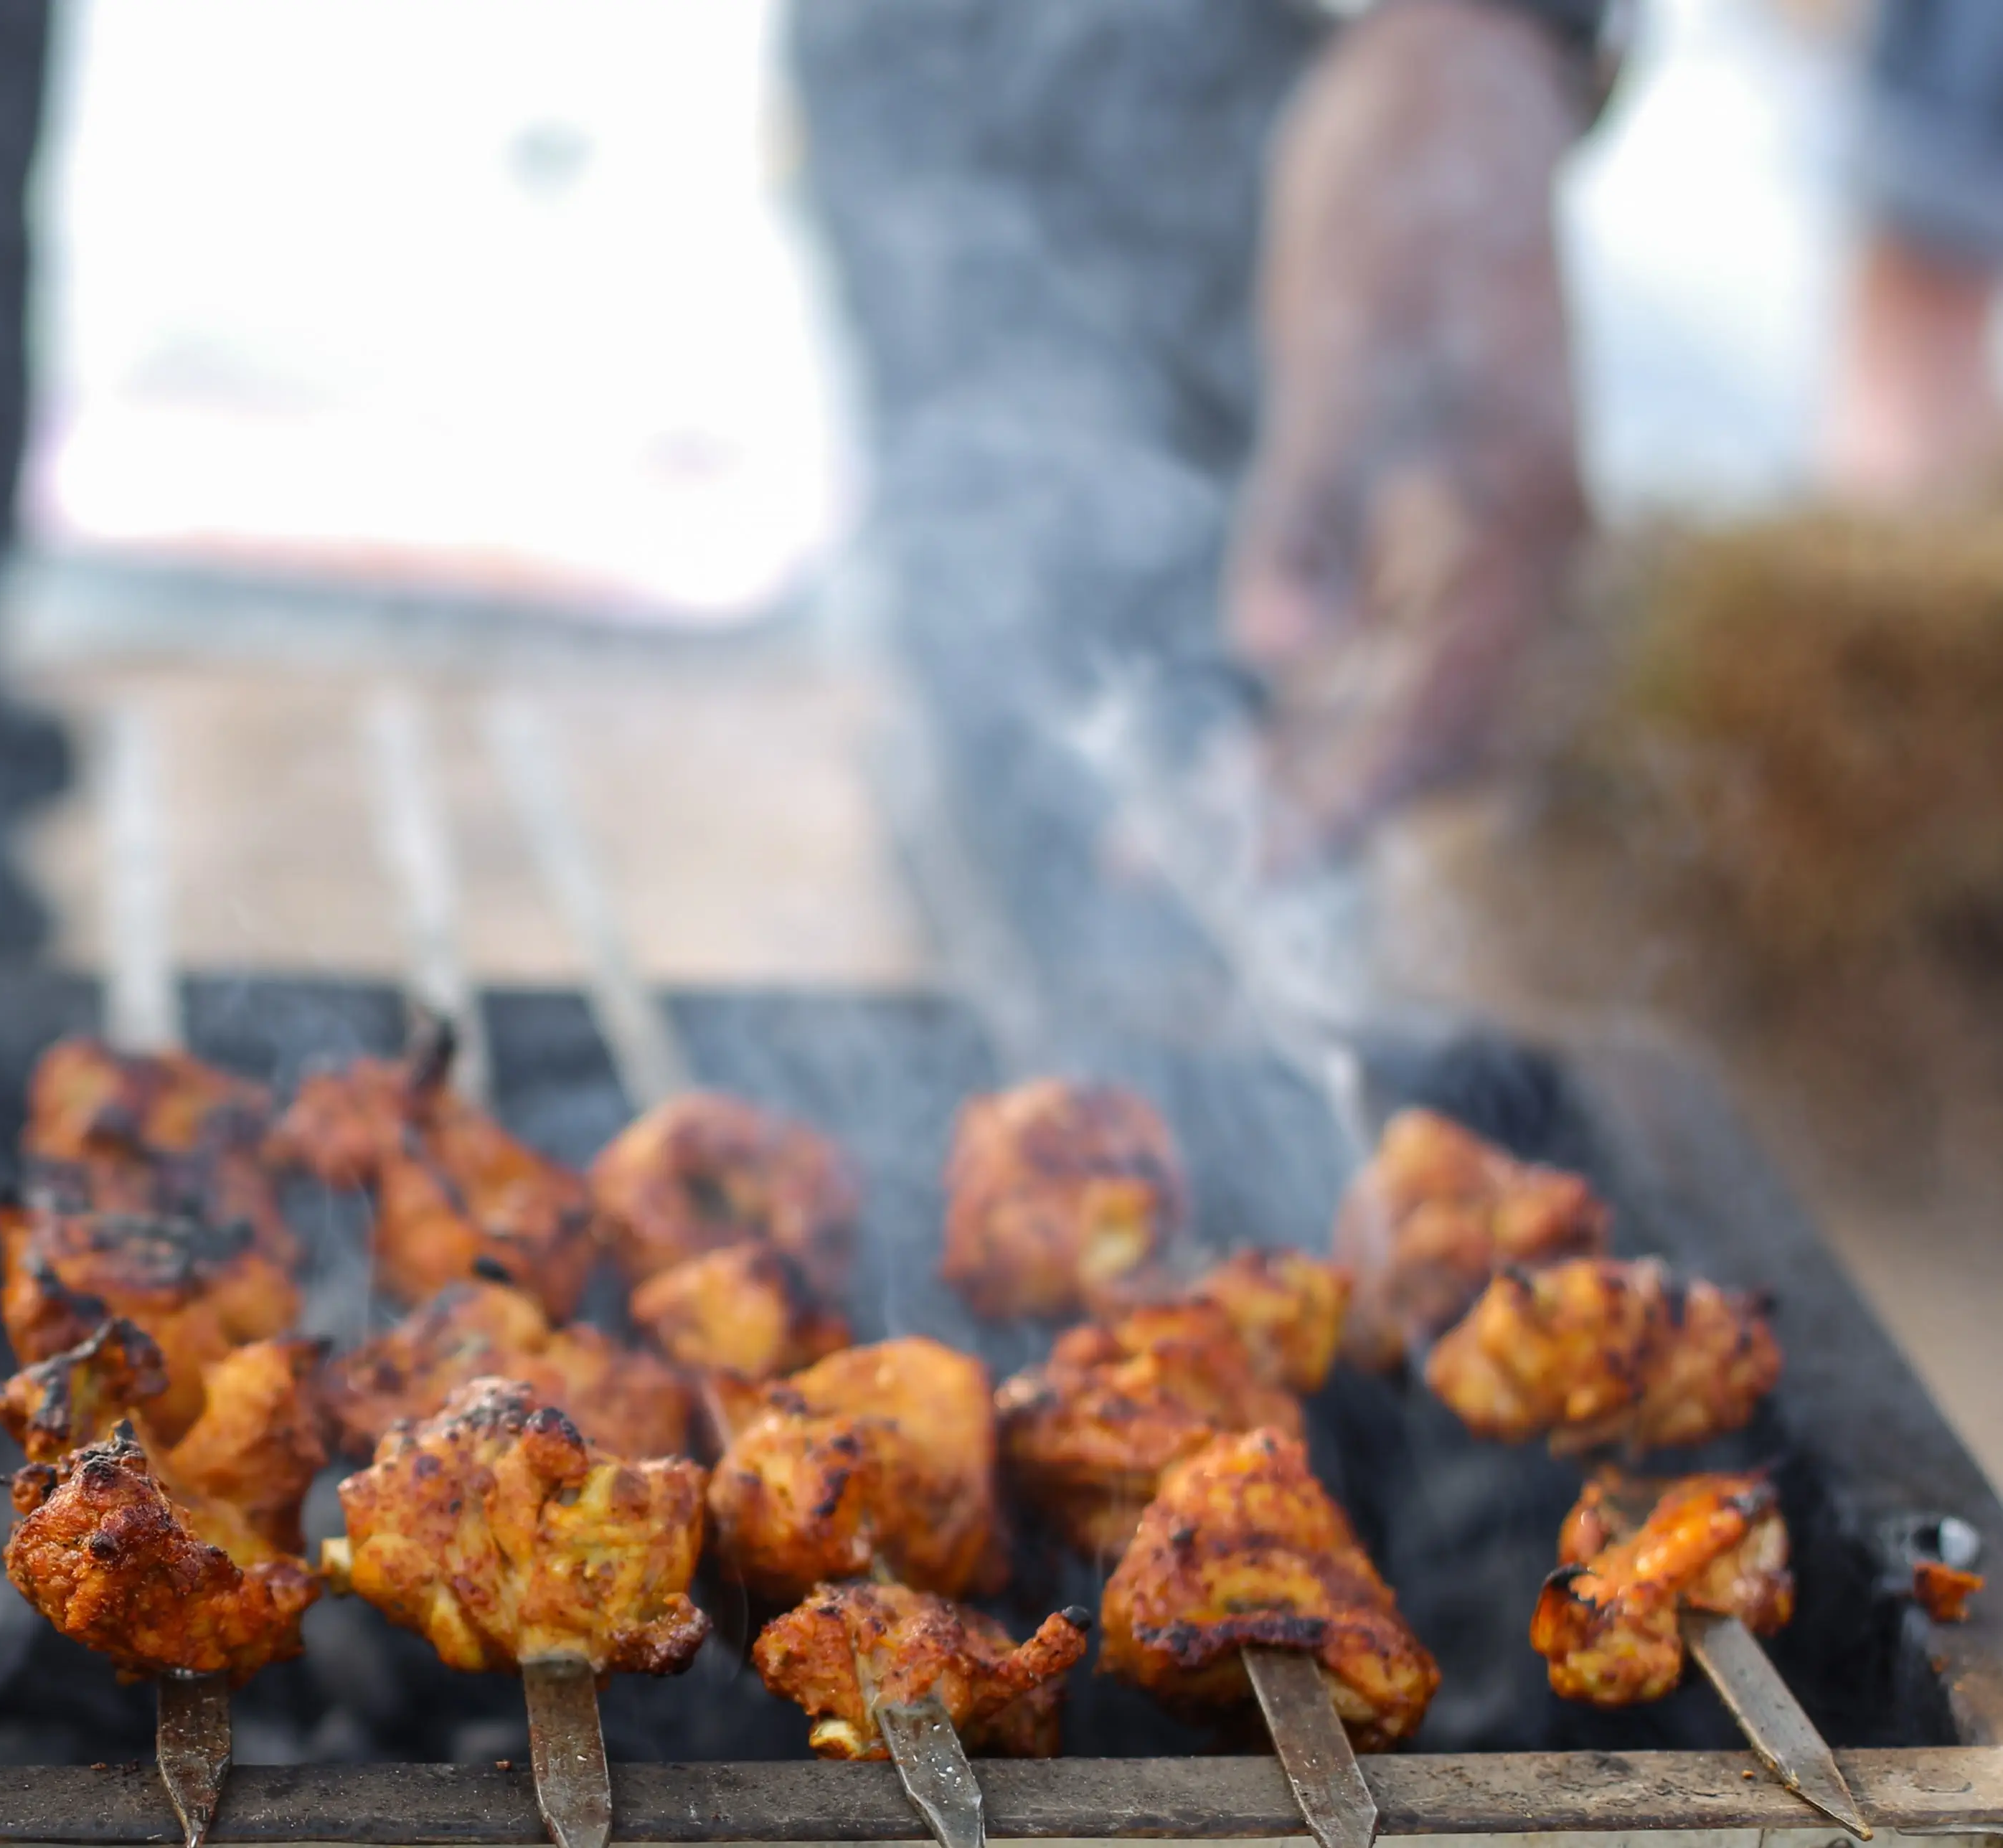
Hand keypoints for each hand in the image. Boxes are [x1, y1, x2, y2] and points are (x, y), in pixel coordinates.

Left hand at [1225, 0, 1591, 864]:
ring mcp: (1465, 554)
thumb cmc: (1401, 225)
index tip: (1281, 866)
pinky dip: (1270, 720)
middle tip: (1203, 886)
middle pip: (1421, 732)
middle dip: (1317, 815)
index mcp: (1532, 529)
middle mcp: (1512, 562)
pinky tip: (1180, 773)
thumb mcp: (1346, 361)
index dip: (1368, 792)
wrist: (1439, 119)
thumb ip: (1306, 507)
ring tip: (1158, 857)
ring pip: (1375, 709)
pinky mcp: (1411, 539)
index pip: (1457, 703)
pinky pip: (1346, 660)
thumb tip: (1270, 649)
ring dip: (1278, 784)